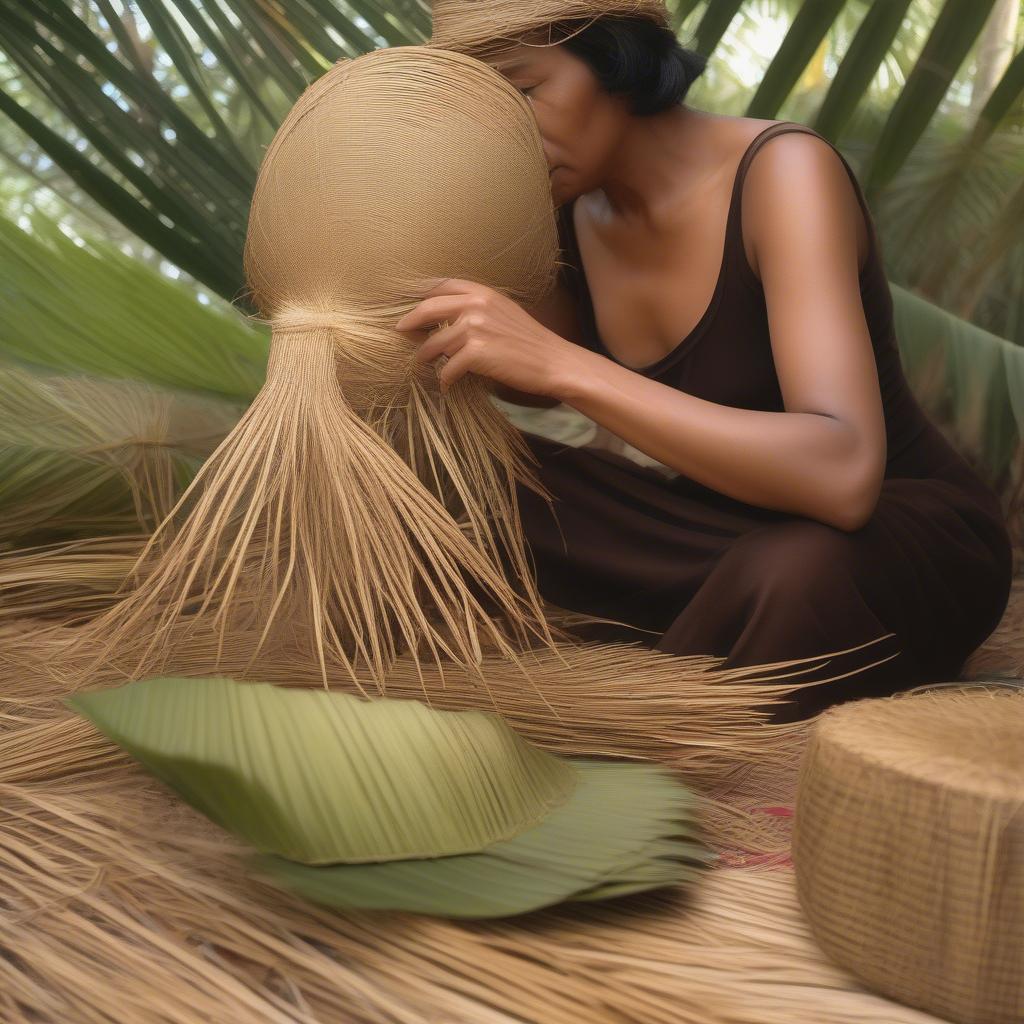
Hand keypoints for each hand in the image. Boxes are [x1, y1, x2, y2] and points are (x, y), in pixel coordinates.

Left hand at [395, 278, 580, 400]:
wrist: (553, 362)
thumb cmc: (530, 342)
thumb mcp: (504, 312)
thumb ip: (477, 307)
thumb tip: (447, 318)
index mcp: (482, 292)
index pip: (440, 286)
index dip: (420, 296)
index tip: (410, 306)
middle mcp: (476, 305)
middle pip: (427, 309)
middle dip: (409, 323)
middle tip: (400, 332)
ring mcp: (475, 328)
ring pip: (434, 343)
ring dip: (426, 357)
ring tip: (424, 365)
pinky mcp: (476, 353)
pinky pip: (448, 368)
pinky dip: (444, 380)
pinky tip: (446, 385)